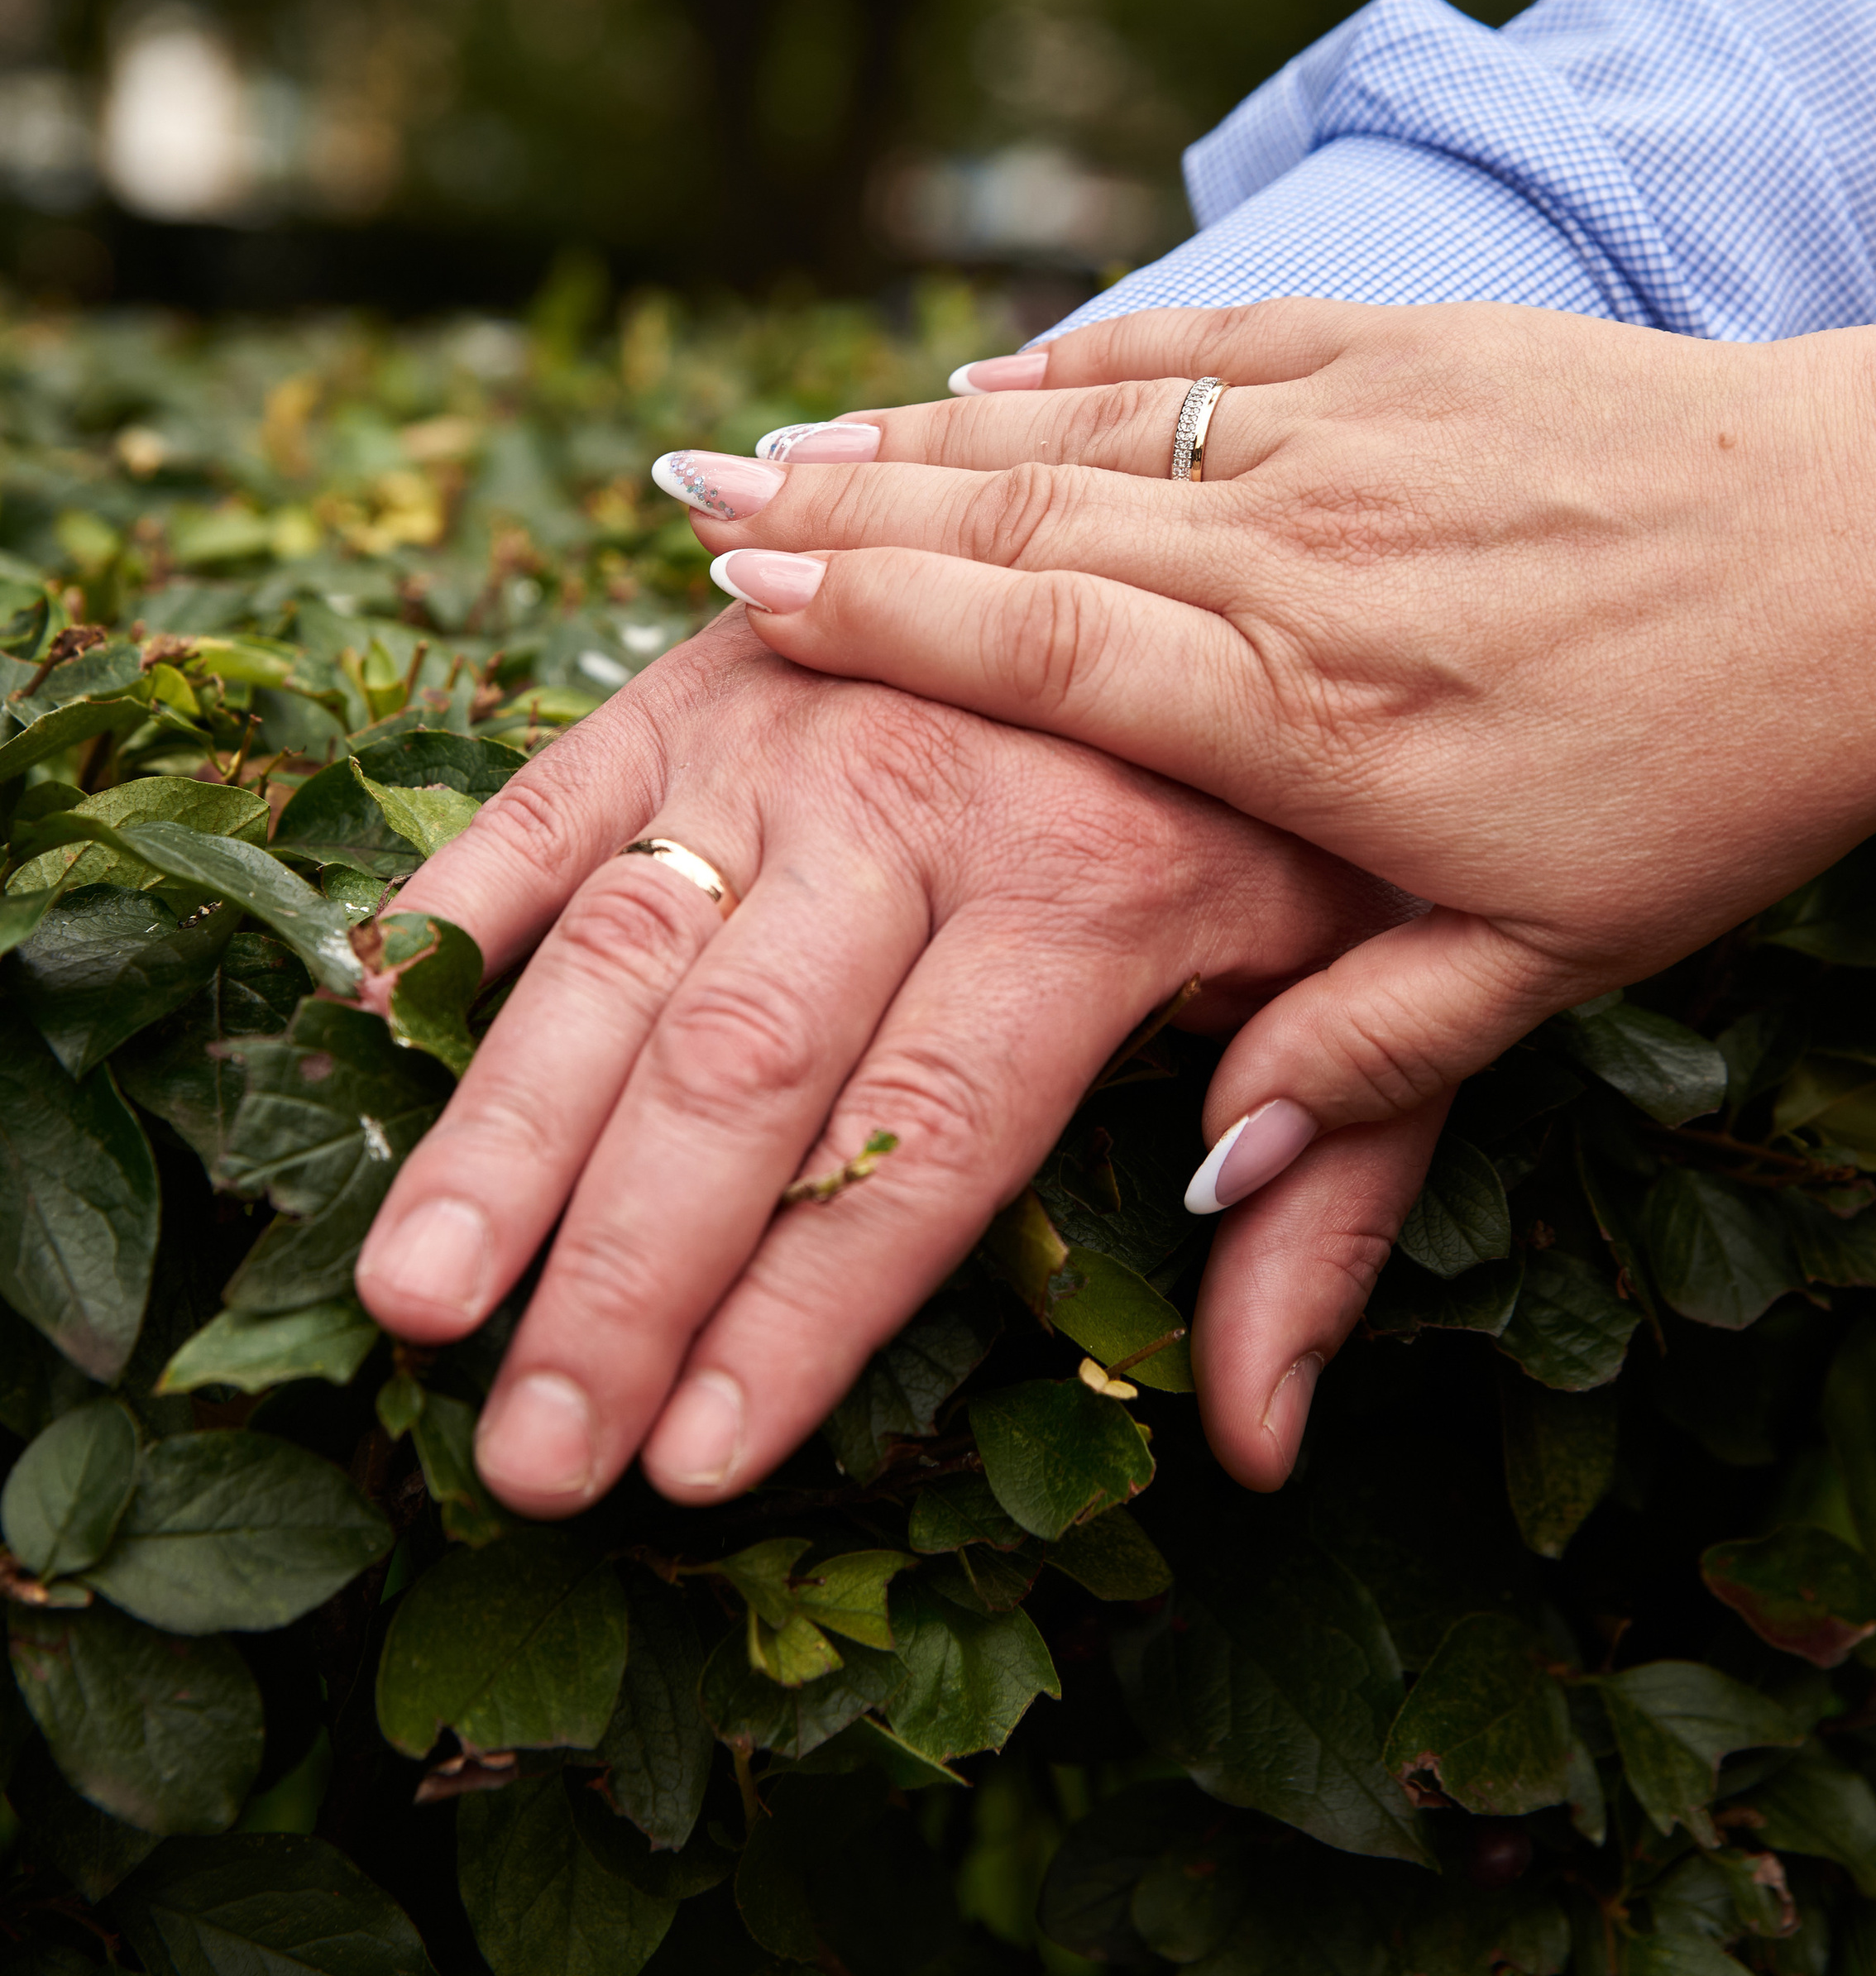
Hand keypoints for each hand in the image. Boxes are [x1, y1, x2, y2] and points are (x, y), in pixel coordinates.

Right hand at [353, 623, 1426, 1510]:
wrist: (1263, 504)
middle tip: (528, 1460)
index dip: (808, 1314)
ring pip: (621, 945)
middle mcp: (925, 790)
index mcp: (1099, 878)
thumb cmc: (1331, 775)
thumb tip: (1257, 1445)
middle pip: (745, 1067)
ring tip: (408, 1298)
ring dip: (503, 1131)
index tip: (699, 1470)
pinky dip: (460, 891)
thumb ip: (1327, 1198)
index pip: (925, 1140)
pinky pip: (558, 785)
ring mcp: (798, 715)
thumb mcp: (1403, 967)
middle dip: (624, 1278)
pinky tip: (371, 1018)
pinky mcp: (710, 663)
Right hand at [681, 285, 1875, 1197]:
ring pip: (1083, 427)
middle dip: (838, 523)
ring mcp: (1349, 435)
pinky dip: (1079, 364)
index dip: (874, 620)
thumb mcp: (1556, 964)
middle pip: (1019, 526)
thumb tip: (1204, 1186)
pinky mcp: (1409, 351)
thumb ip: (1362, 1071)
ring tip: (779, 453)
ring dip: (916, 438)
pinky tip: (982, 371)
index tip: (740, 602)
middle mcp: (1297, 559)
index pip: (1040, 652)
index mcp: (1311, 717)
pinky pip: (1200, 349)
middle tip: (691, 516)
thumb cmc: (1725, 775)